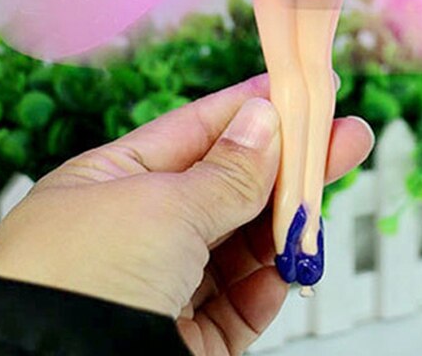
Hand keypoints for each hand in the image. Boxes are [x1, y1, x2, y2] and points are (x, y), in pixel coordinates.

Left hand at [0, 74, 373, 355]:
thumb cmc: (76, 280)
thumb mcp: (160, 207)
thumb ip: (226, 172)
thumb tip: (263, 120)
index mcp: (110, 182)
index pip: (193, 132)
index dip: (247, 109)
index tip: (295, 90)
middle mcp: (135, 231)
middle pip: (226, 186)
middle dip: (287, 162)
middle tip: (344, 136)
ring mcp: (161, 286)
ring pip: (240, 244)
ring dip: (288, 221)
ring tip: (331, 197)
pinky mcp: (184, 342)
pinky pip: (241, 302)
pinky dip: (274, 279)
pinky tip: (300, 255)